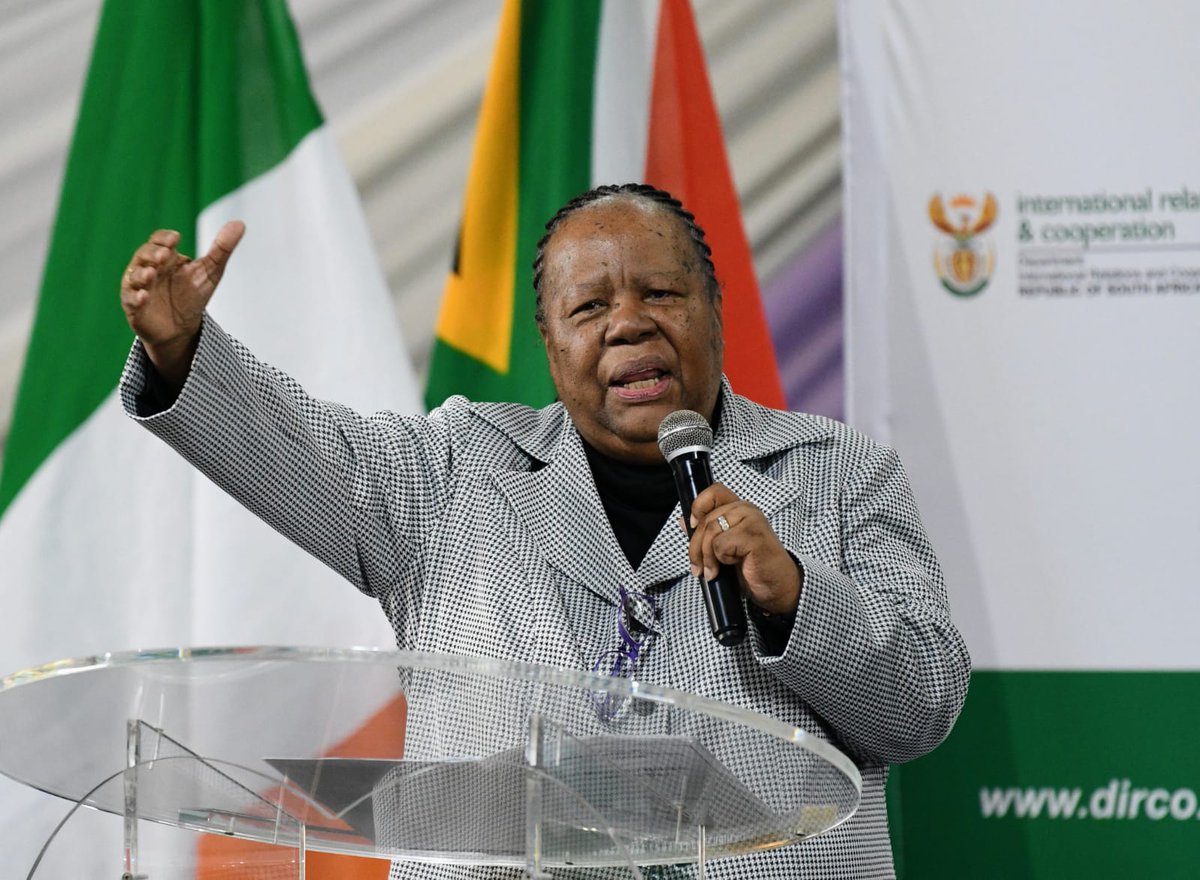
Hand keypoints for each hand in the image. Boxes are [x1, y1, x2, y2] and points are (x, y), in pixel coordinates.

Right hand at [120, 220, 244, 386]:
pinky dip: (136, 298)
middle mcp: (149, 269)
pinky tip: (144, 297)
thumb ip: (221, 249)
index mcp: (165, 257)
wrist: (181, 329)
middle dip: (152, 253)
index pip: (159, 240)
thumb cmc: (192, 296)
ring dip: (142, 274)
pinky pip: (131, 300)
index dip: (164, 238)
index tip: (176, 238)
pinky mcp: (135, 307)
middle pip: (143, 254)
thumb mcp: (210, 272)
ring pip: (134, 276)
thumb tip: (240, 223)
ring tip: (152, 273)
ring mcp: (139, 287)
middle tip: (164, 255)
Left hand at [687, 483, 802, 614]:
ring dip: (706, 557)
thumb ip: (707, 533)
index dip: (698, 506)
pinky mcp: (753, 536)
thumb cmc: (753, 567)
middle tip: (698, 568)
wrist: (777, 587)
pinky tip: (734, 565)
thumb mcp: (725, 548)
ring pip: (711, 532)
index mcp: (739, 509)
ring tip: (711, 572)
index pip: (714, 491)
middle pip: (705, 519)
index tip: (693, 526)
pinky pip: (721, 545)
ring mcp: (752, 520)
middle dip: (695, 547)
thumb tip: (683, 522)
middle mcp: (746, 510)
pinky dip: (721, 559)